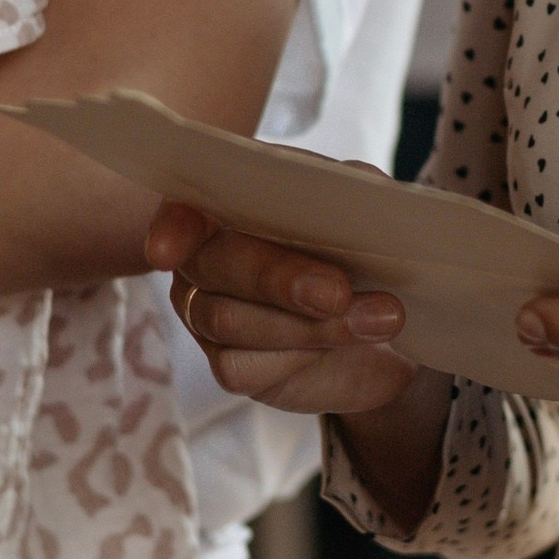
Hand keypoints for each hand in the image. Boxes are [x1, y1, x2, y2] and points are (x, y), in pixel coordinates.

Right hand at [147, 200, 425, 417]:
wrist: (388, 323)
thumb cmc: (365, 251)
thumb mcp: (369, 212)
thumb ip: (359, 193)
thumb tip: (363, 196)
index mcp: (230, 205)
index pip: (183, 208)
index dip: (174, 226)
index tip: (170, 250)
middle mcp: (206, 257)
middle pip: (215, 263)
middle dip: (277, 278)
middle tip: (338, 291)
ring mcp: (208, 313)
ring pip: (229, 320)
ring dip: (311, 323)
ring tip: (381, 317)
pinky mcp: (229, 365)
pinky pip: (242, 365)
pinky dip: (301, 355)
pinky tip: (343, 347)